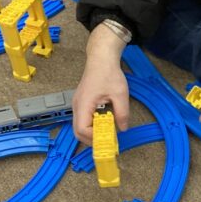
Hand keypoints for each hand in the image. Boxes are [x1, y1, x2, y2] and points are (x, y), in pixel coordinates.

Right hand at [73, 25, 129, 144]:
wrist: (101, 59)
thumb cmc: (109, 74)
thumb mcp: (120, 94)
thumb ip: (122, 113)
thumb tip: (123, 129)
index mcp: (84, 104)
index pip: (81, 129)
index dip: (93, 138)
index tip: (107, 140)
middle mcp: (77, 105)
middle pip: (77, 131)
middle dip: (91, 140)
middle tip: (107, 143)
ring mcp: (77, 104)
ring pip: (79, 126)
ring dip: (91, 134)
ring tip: (107, 135)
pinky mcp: (81, 103)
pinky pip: (82, 119)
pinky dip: (91, 126)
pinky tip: (104, 125)